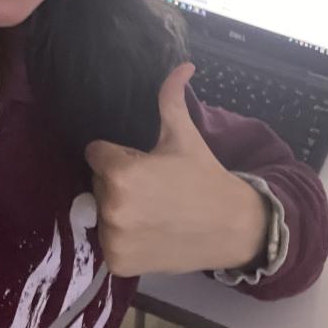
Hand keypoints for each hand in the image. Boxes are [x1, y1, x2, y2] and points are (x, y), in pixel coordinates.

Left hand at [85, 64, 268, 277]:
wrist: (231, 227)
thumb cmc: (204, 177)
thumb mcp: (184, 136)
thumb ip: (171, 98)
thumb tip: (183, 64)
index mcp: (121, 172)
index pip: (96, 153)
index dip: (117, 154)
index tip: (141, 162)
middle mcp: (111, 207)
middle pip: (98, 183)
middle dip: (118, 182)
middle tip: (152, 186)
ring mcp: (114, 239)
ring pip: (102, 213)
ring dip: (119, 211)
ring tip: (152, 210)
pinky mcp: (119, 264)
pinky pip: (109, 243)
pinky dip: (124, 240)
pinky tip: (150, 232)